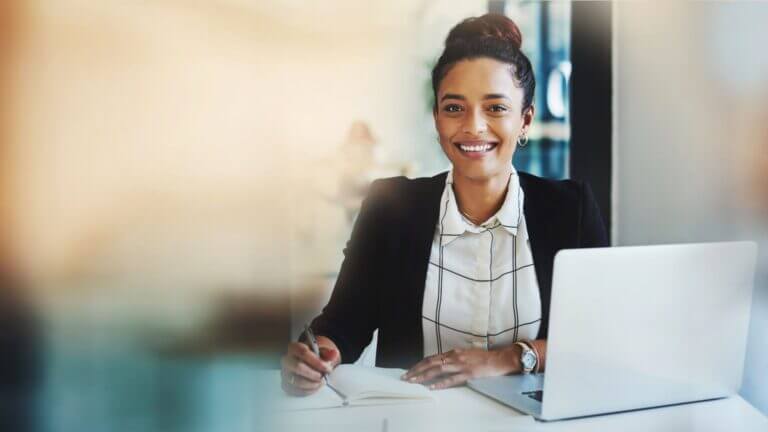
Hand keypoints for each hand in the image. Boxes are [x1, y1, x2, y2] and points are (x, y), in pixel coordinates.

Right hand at [281, 336, 340, 395]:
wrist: (307, 364)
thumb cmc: (314, 357)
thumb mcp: (322, 352)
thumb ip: (328, 353)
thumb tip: (334, 354)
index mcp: (294, 348)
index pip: (303, 353)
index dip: (317, 362)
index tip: (328, 368)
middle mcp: (286, 360)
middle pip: (298, 366)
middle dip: (314, 374)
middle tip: (323, 377)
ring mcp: (284, 373)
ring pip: (297, 381)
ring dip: (313, 384)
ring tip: (321, 382)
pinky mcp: (286, 385)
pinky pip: (296, 391)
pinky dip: (308, 391)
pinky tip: (316, 387)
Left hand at [401, 346, 519, 389]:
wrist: (499, 359)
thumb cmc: (483, 357)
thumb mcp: (466, 354)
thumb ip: (454, 358)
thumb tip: (442, 363)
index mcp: (453, 352)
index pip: (432, 358)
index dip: (420, 364)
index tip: (410, 370)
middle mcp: (454, 357)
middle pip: (431, 363)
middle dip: (417, 370)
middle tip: (406, 377)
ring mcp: (461, 365)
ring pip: (438, 370)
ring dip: (424, 375)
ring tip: (414, 381)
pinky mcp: (468, 373)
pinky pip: (452, 379)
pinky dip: (441, 383)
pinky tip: (432, 387)